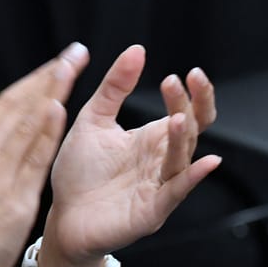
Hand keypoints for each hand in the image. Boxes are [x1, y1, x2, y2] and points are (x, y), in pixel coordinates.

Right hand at [0, 43, 88, 266]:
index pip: (3, 102)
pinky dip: (45, 132)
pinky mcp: (13, 199)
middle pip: (18, 105)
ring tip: (71, 68)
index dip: (32, 79)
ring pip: (26, 124)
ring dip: (51, 93)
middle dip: (48, 76)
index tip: (54, 62)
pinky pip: (33, 159)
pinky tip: (59, 109)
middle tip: (72, 54)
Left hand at [43, 45, 219, 266]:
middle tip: (184, 81)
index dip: (191, 94)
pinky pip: (176, 192)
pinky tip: (204, 163)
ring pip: (183, 159)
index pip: (185, 112)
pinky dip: (192, 178)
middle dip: (192, 105)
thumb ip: (115, 87)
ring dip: (184, 138)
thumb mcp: (94, 120)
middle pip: (191, 131)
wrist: (62, 216)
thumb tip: (136, 50)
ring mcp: (159, 186)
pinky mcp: (151, 210)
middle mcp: (160, 161)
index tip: (186, 73)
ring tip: (179, 117)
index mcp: (151, 139)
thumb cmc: (80, 172)